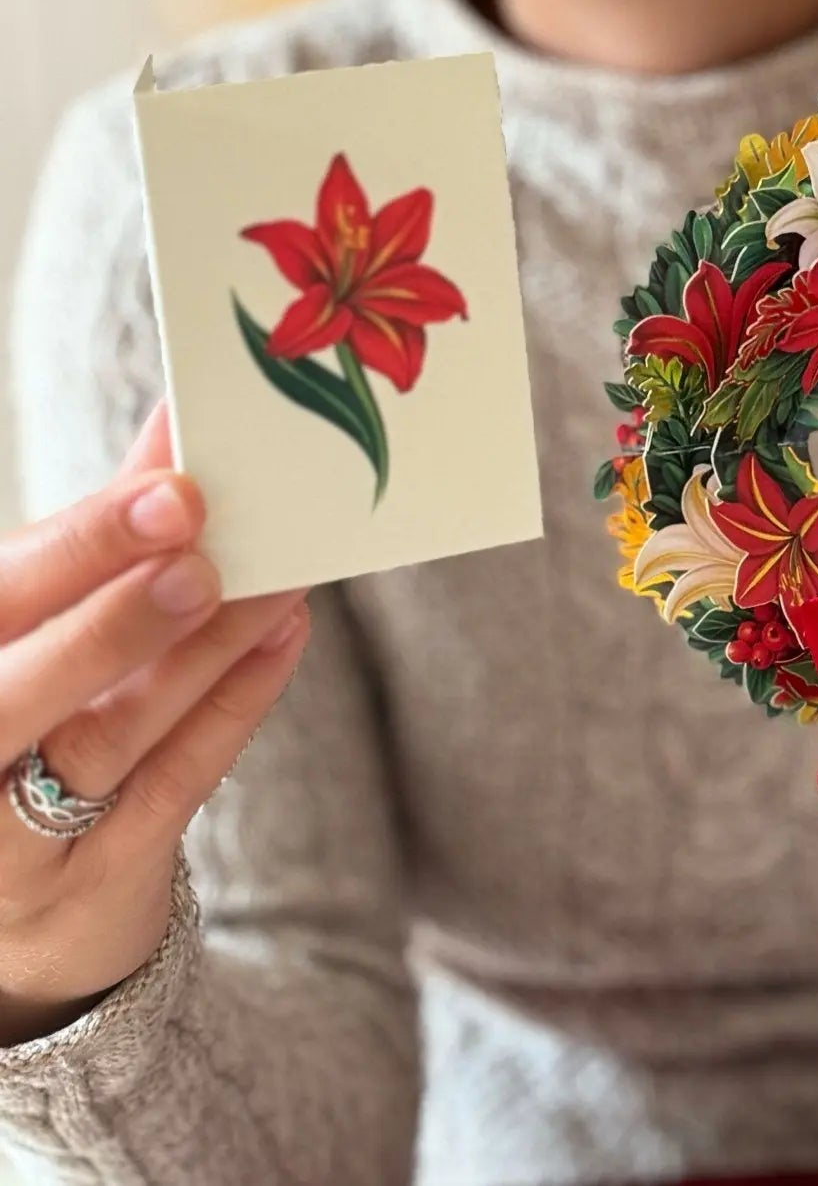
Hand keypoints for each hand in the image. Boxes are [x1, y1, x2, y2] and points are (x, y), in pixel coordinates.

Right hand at [0, 402, 309, 1045]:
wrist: (21, 908)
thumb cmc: (32, 719)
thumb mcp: (41, 625)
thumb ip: (98, 533)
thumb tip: (175, 417)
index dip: (82, 544)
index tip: (173, 491)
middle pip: (18, 686)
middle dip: (118, 615)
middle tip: (205, 554)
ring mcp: (11, 840)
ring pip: (104, 738)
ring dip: (198, 655)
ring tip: (273, 586)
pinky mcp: (92, 883)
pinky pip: (170, 788)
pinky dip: (231, 707)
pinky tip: (283, 637)